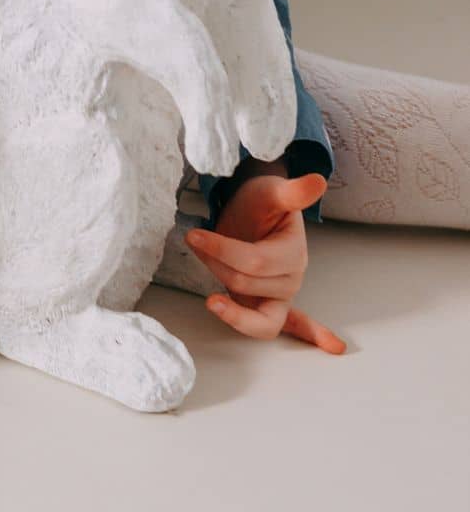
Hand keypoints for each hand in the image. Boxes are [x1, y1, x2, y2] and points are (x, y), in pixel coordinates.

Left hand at [185, 167, 345, 353]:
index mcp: (292, 253)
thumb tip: (317, 180)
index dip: (222, 250)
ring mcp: (282, 295)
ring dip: (232, 309)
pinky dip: (311, 337)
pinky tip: (334, 347)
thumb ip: (291, 192)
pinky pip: (294, 328)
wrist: (256, 207)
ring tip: (211, 299)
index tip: (193, 235)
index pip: (255, 261)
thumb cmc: (261, 200)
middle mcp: (290, 279)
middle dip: (217, 265)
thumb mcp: (270, 191)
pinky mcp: (271, 305)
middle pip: (247, 285)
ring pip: (256, 316)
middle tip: (196, 243)